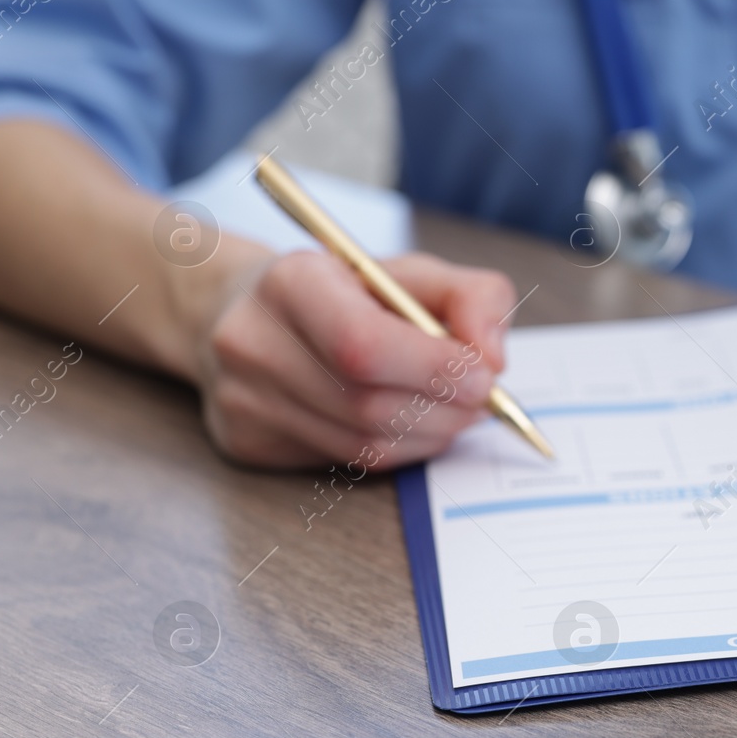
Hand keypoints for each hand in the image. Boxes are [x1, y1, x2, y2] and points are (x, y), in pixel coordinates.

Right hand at [195, 248, 516, 467]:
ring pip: (363, 445)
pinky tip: (412, 424)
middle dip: (445, 410)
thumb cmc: (345, 292)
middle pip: (368, 404)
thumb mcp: (412, 274)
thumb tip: (492, 358)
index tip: (485, 376)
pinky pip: (347, 463)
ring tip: (452, 410)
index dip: (434, 369)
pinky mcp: (249, 442)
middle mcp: (253, 341)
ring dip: (430, 435)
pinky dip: (400, 450)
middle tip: (482, 399)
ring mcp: (243, 398)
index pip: (363, 344)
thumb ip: (472, 298)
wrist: (246, 314)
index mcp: (291, 283)